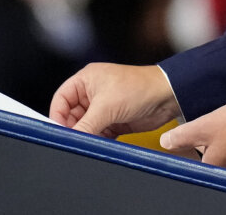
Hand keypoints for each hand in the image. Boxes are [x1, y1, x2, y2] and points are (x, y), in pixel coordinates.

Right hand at [49, 63, 179, 137]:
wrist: (168, 96)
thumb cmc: (139, 88)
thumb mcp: (107, 107)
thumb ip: (86, 125)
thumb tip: (70, 138)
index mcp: (86, 80)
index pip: (61, 99)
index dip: (57, 116)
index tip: (57, 132)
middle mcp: (92, 93)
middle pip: (71, 116)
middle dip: (73, 129)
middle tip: (74, 142)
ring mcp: (103, 107)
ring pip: (85, 127)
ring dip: (86, 136)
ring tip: (89, 143)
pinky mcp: (113, 121)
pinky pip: (98, 134)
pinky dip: (97, 140)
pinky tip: (100, 145)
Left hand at [159, 101, 225, 172]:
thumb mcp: (204, 126)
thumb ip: (182, 137)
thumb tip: (165, 142)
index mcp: (212, 171)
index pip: (190, 169)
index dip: (185, 155)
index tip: (185, 146)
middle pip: (206, 165)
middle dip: (202, 150)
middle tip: (208, 135)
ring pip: (220, 161)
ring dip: (217, 149)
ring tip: (222, 133)